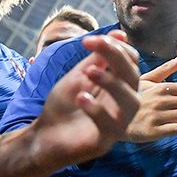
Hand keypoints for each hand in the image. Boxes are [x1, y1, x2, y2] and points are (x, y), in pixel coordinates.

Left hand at [32, 31, 140, 165]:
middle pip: (134, 77)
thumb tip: (119, 34)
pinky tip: (81, 98)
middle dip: (116, 57)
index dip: (116, 47)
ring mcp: (117, 124)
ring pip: (131, 102)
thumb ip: (97, 59)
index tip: (89, 39)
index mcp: (120, 86)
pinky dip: (97, 109)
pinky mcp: (105, 142)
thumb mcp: (79, 76)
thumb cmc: (63, 106)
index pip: (132, 62)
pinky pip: (110, 125)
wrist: (43, 137)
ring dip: (111, 82)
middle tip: (92, 45)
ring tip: (89, 72)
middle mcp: (124, 103)